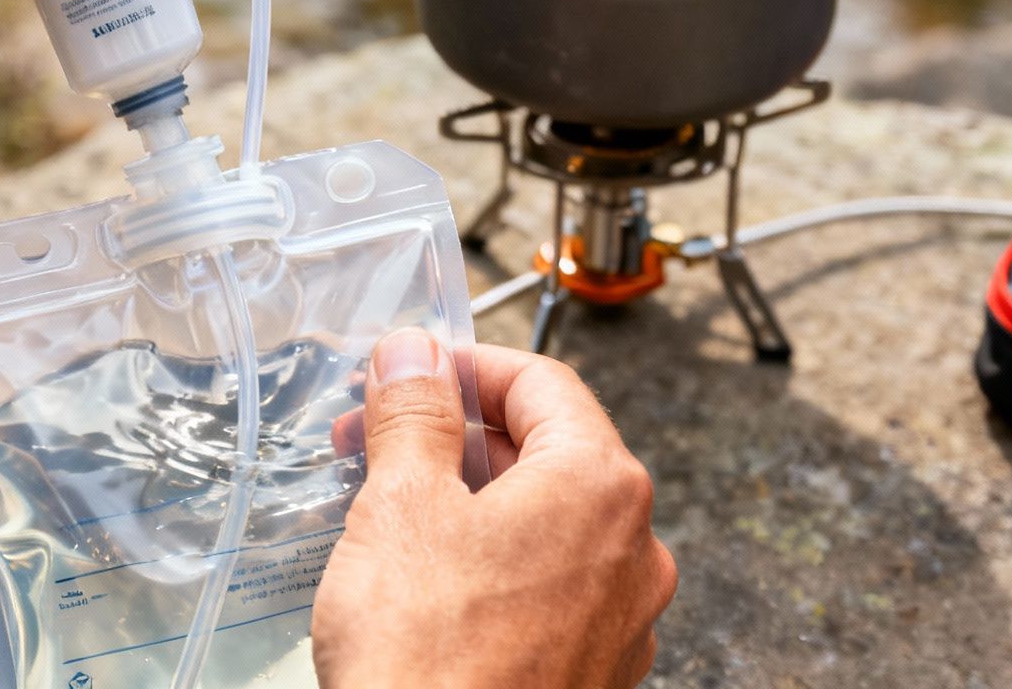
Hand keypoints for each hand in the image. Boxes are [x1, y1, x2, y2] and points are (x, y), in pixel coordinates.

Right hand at [313, 333, 676, 688]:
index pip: (543, 383)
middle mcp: (633, 548)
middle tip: (378, 439)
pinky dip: (493, 562)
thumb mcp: (401, 505)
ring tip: (390, 508)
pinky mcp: (594, 672)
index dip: (468, 367)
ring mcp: (621, 618)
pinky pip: (548, 587)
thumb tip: (415, 355)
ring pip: (545, 523)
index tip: (412, 371)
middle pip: (548, 451)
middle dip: (457, 436)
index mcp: (600, 485)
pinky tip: (427, 579)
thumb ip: (414, 414)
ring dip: (471, 499)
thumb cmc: (428, 657)